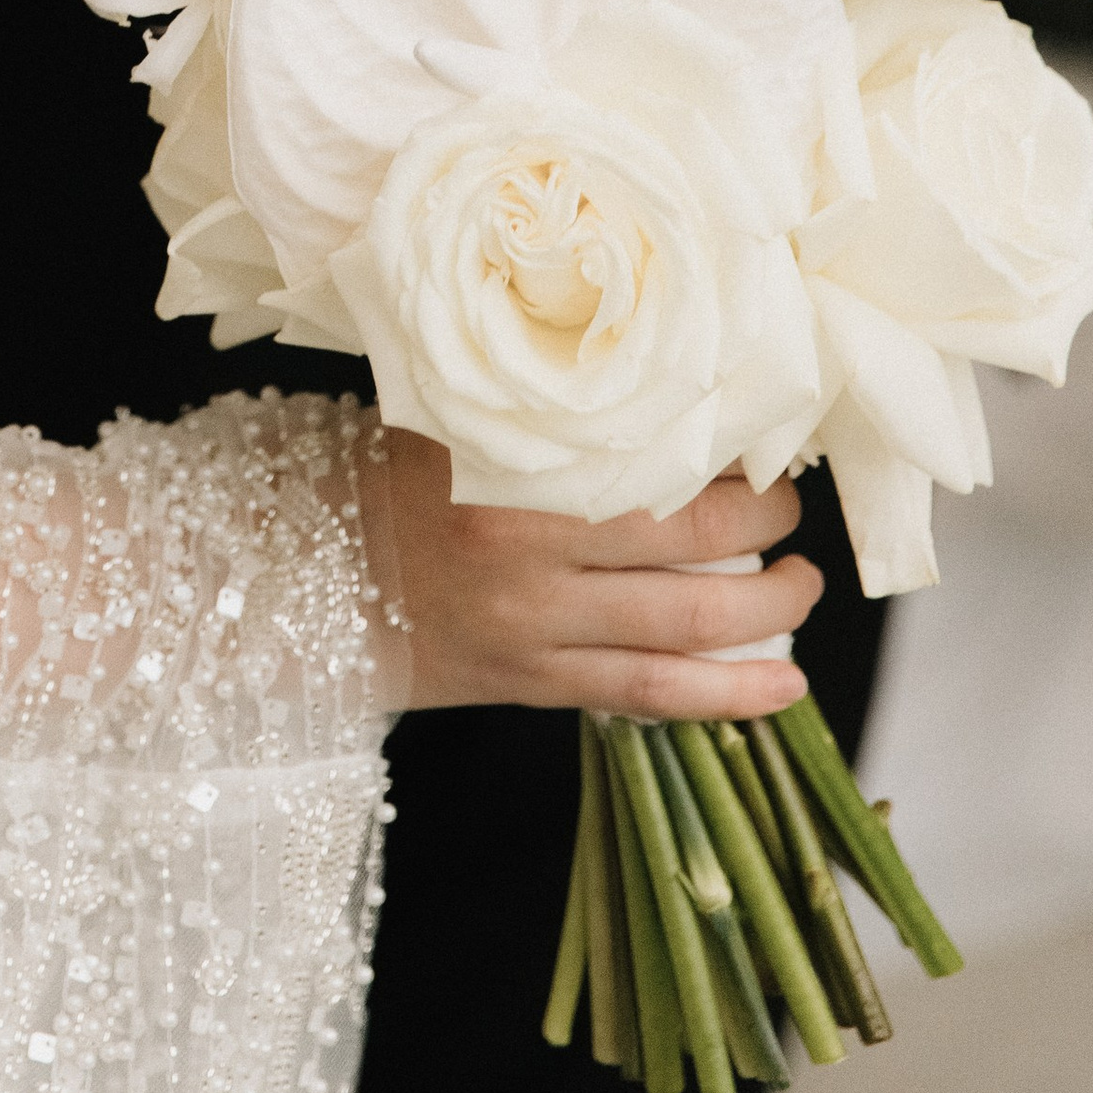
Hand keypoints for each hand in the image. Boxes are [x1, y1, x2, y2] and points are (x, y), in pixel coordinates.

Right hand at [376, 431, 822, 716]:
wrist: (292, 576)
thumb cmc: (376, 478)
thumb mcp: (453, 422)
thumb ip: (547, 417)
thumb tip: (658, 395)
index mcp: (516, 475)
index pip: (660, 470)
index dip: (732, 464)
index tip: (764, 443)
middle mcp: (532, 556)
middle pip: (694, 551)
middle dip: (767, 532)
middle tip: (790, 511)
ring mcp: (535, 629)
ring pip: (685, 632)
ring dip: (766, 613)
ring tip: (800, 589)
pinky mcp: (530, 683)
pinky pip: (648, 697)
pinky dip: (725, 697)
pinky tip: (781, 687)